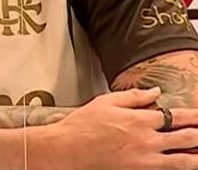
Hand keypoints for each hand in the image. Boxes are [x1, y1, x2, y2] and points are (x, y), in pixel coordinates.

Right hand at [52, 87, 197, 169]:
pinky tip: (186, 164)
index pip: (175, 116)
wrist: (70, 149)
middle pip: (185, 137)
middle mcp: (147, 140)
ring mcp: (146, 160)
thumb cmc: (85, 124)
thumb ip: (134, 96)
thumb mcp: (107, 101)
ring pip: (182, 160)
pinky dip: (180, 167)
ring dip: (196, 155)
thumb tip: (155, 92)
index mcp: (140, 119)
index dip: (193, 116)